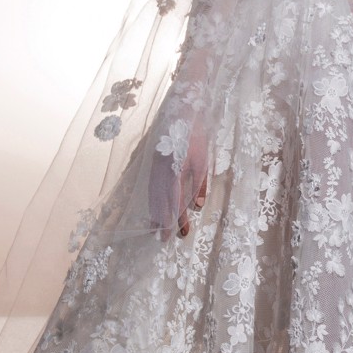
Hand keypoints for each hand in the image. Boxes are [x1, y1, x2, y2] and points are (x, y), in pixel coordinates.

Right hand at [148, 125, 208, 240]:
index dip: (177, 219)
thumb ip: (200, 184)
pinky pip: (150, 186)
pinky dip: (151, 200)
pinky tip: (153, 208)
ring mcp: (154, 168)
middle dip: (163, 221)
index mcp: (174, 172)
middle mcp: (160, 172)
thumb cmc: (195, 136)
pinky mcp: (152, 163)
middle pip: (160, 202)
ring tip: (156, 229)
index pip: (175, 201)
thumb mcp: (203, 160)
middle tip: (165, 239)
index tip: (179, 233)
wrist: (180, 113)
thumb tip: (198, 206)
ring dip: (155, 213)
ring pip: (152, 195)